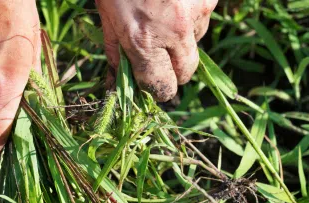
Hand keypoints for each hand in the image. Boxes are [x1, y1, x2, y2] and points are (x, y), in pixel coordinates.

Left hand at [96, 0, 216, 100]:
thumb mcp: (106, 13)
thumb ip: (116, 51)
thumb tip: (117, 84)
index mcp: (142, 39)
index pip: (161, 88)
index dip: (154, 87)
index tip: (148, 79)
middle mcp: (175, 31)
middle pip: (185, 74)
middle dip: (172, 69)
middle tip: (157, 52)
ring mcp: (196, 13)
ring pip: (195, 44)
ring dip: (182, 39)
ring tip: (162, 16)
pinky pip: (202, 19)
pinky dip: (190, 16)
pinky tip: (173, 1)